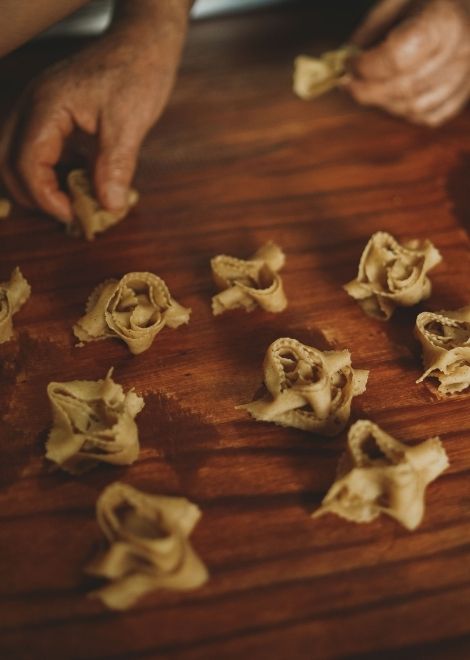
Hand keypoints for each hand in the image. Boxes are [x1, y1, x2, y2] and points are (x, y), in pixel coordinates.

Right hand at [0, 1, 187, 222]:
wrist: (142, 46)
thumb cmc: (136, 75)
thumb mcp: (130, 123)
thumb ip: (115, 165)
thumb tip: (108, 206)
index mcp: (45, 107)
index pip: (25, 164)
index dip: (45, 198)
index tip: (74, 215)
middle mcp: (32, 108)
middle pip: (7, 164)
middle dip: (34, 196)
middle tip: (70, 213)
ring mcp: (39, 113)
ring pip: (17, 158)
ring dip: (39, 186)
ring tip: (74, 202)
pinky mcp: (52, 120)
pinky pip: (38, 153)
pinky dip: (52, 175)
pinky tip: (80, 184)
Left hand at [345, 0, 469, 125]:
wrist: (464, 6)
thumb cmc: (427, 0)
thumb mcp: (397, 1)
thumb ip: (371, 32)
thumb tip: (343, 66)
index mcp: (443, 20)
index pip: (398, 56)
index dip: (367, 66)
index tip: (348, 63)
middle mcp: (460, 50)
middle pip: (404, 87)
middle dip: (367, 90)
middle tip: (349, 82)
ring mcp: (465, 75)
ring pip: (415, 107)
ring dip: (383, 102)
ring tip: (370, 87)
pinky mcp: (465, 93)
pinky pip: (429, 116)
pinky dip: (405, 112)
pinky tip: (393, 96)